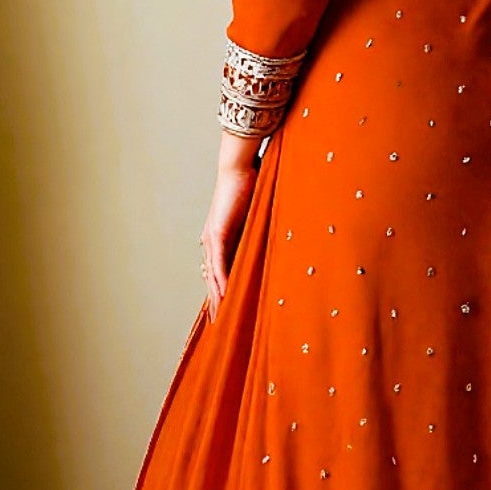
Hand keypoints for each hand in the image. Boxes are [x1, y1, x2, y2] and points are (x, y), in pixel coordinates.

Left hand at [201, 134, 261, 321]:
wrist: (240, 166)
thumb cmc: (251, 185)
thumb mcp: (257, 214)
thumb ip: (262, 229)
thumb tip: (279, 239)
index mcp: (221, 237)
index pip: (218, 270)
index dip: (220, 290)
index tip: (225, 308)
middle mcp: (212, 241)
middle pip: (211, 278)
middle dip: (215, 301)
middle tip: (218, 323)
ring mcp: (212, 239)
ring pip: (212, 275)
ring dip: (216, 297)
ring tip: (220, 317)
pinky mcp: (217, 234)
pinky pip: (219, 265)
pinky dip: (222, 282)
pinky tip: (225, 297)